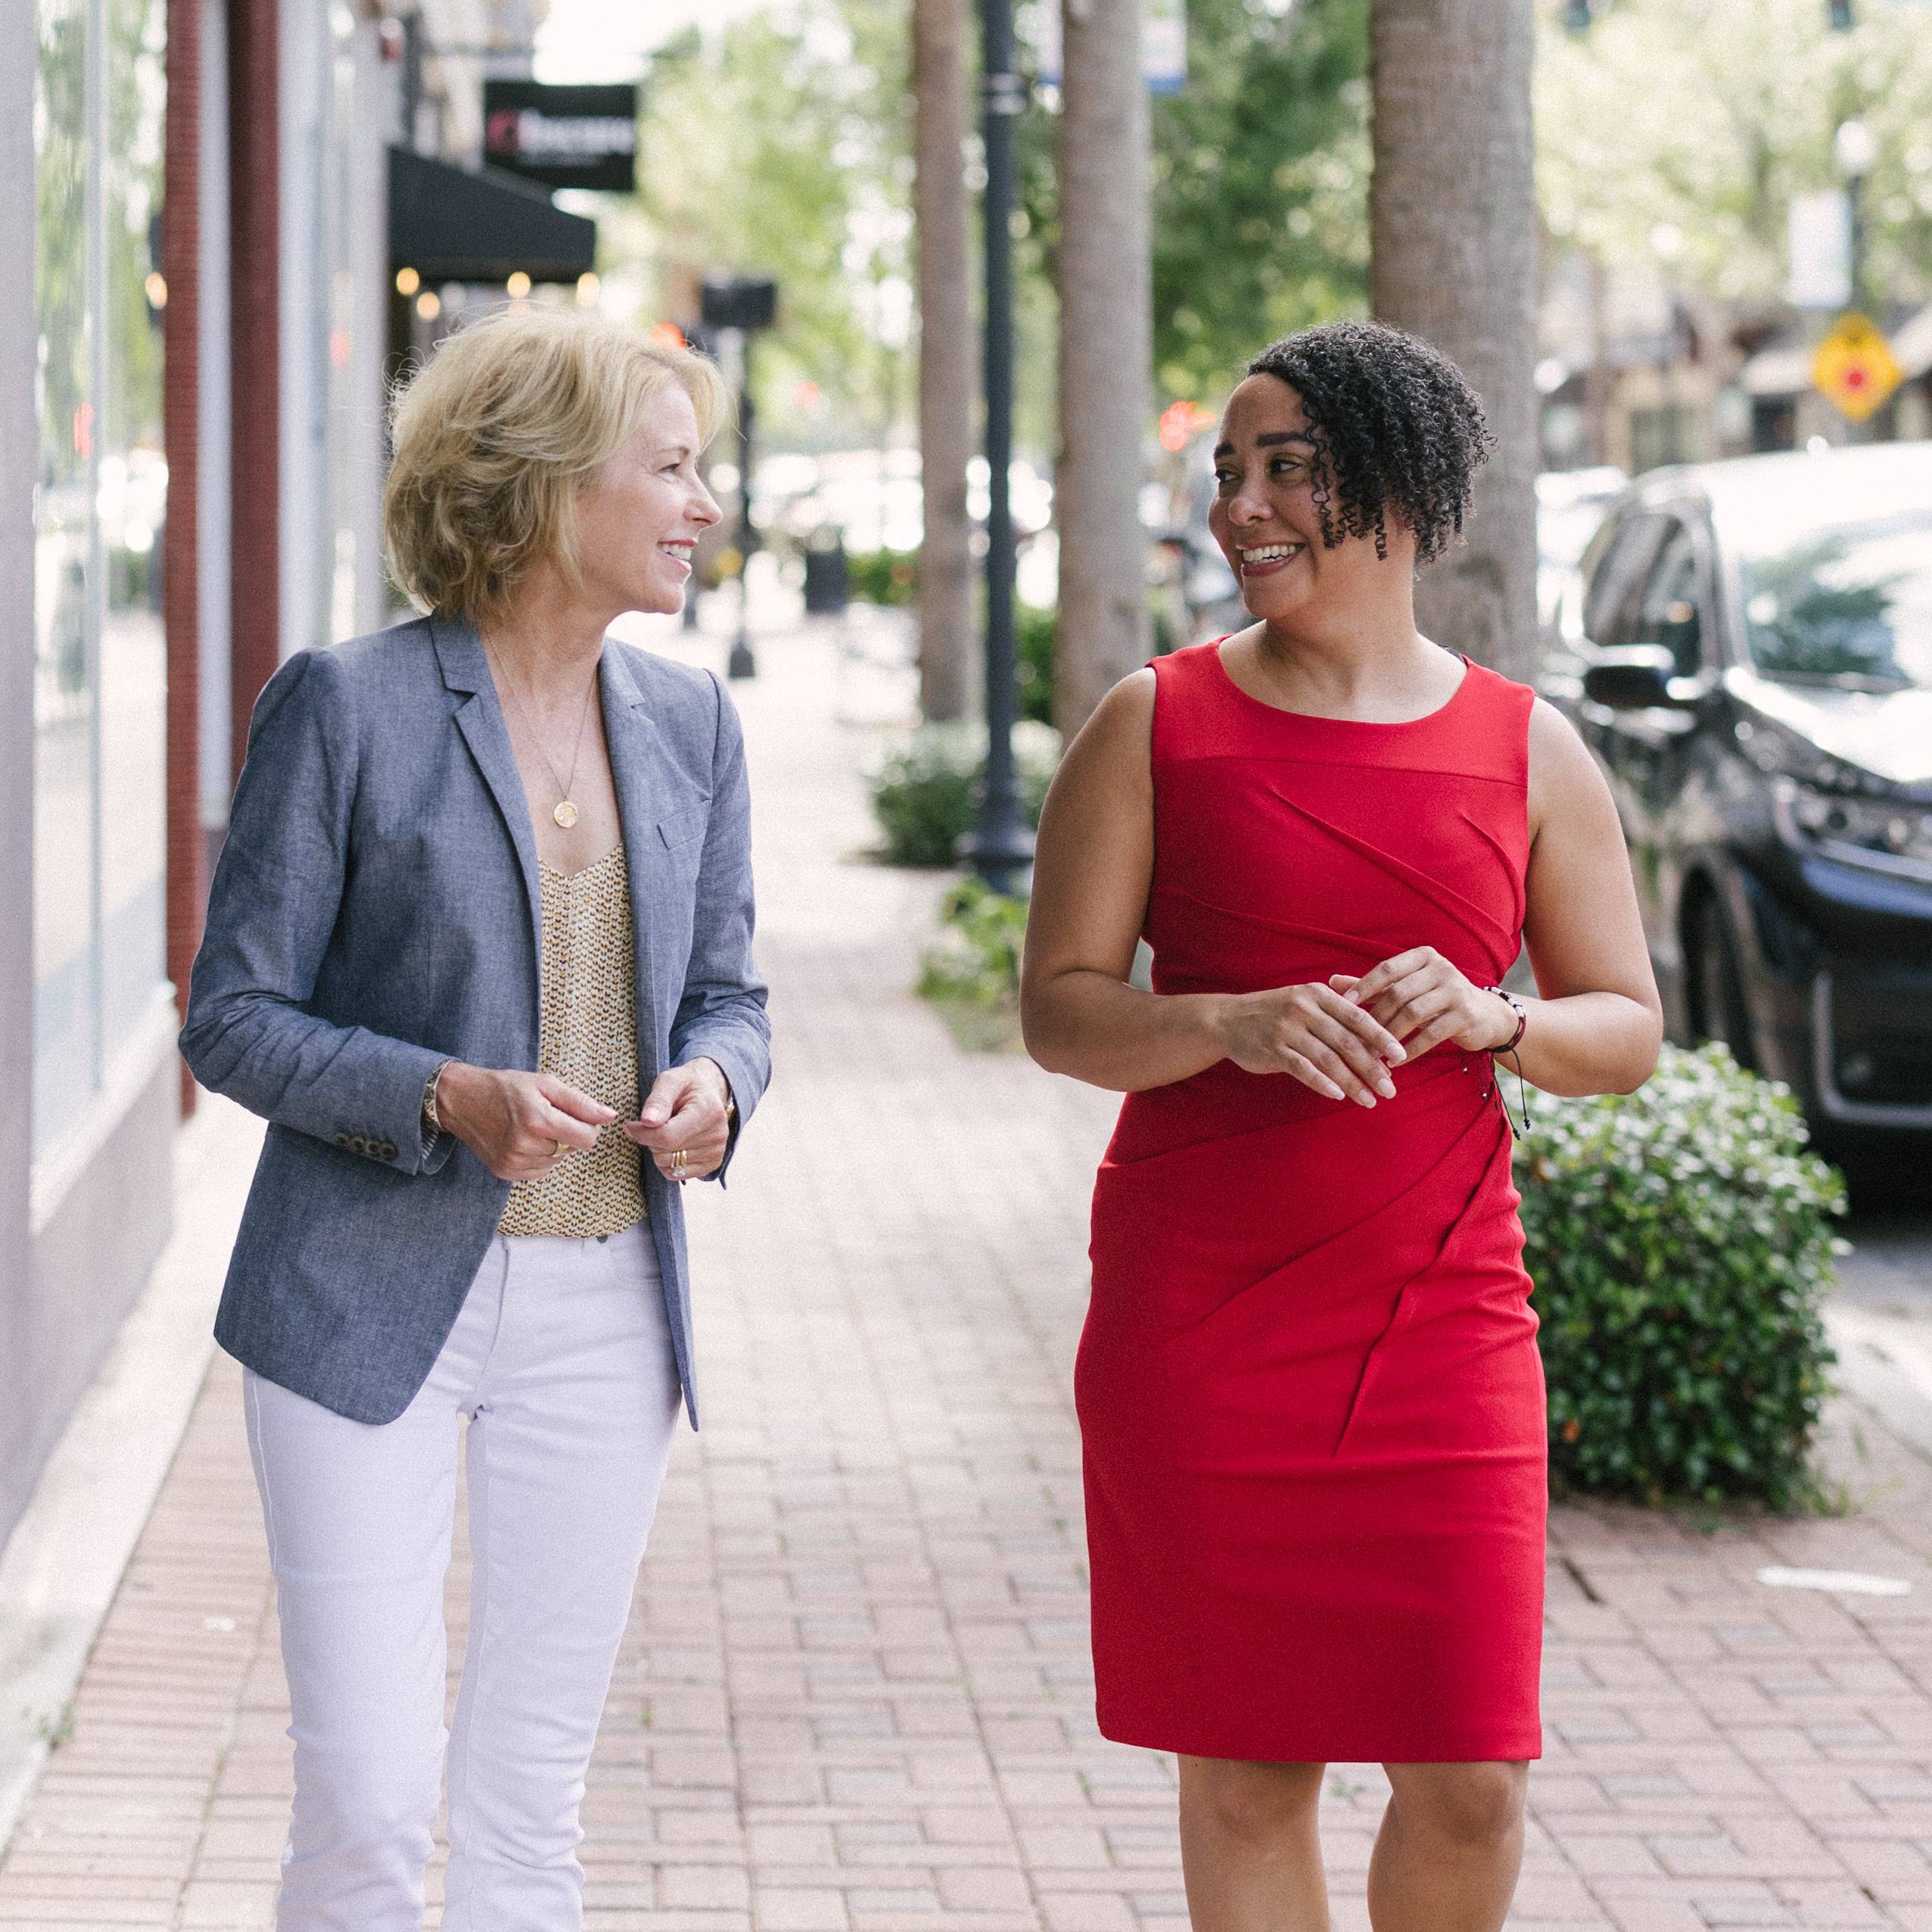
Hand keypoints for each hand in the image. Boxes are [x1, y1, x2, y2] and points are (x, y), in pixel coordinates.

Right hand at [436, 1063, 616, 1181]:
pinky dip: (538, 1158)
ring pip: (556, 1162)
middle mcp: (525, 1145)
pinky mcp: (505, 1172)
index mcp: (538, 1119)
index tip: (574, 1116)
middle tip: (545, 1117)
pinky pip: (540, 1171)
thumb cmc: (507, 1088)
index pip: (587, 1139)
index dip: (588, 1127)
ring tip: (530, 1128)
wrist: (462, 1101)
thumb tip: (611, 1117)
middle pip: (572, 1150)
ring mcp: (513, 1162)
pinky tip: (522, 1141)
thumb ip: (581, 1102)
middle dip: (566, 1134)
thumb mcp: (545, 1084)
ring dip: (552, 1147)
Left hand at [622, 1058, 733, 1182]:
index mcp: (709, 1112)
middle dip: (651, 1140)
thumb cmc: (686, 1085)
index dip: (643, 1134)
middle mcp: (717, 1135)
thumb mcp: (670, 1080)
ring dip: (659, 1151)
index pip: (667, 1136)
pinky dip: (668, 1162)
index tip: (631, 1126)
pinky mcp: (712, 1165)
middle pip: (666, 1153)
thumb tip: (647, 1121)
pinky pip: (676, 1175)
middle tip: (656, 1124)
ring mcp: (717, 1152)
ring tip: (668, 1131)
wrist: (708, 1093)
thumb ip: (658, 1100)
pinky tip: (674, 1144)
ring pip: (669, 1165)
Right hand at [1216, 982, 1405, 1106]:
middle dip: (1371, 1067)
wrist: (1228, 1020)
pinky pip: (1302, 1069)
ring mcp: (1287, 1029)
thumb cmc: (1277, 1012)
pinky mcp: (1272, 1050)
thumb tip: (1378, 1037)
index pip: (1357, 1017)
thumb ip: (1340, 1010)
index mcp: (1318, 994)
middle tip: (1391, 1088)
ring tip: (1370, 1100)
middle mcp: (1304, 1009)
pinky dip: (1321, 1083)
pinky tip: (1338, 1096)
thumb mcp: (1307, 999)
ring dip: (1352, 1082)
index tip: (1401, 1056)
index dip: (1381, 1036)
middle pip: (1346, 1041)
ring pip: (1327, 1059)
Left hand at [1330, 947, 1521, 1059]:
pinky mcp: (1466, 1014)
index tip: (1342, 1007)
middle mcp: (1441, 968)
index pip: (1386, 969)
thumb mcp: (1406, 988)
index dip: (1363, 987)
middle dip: (1374, 1019)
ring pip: (1412, 1013)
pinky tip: (1396, 1062)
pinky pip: (1431, 1034)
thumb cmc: (1435, 1000)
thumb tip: (1331, 982)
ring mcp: (1455, 990)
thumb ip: (1372, 986)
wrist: (1486, 1016)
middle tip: (1355, 1041)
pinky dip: (1410, 1049)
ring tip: (1373, 1055)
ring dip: (1389, 1037)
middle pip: (1397, 993)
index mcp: (1423, 957)